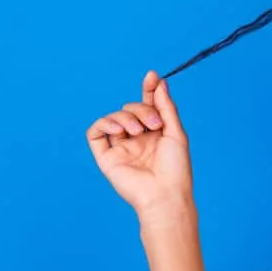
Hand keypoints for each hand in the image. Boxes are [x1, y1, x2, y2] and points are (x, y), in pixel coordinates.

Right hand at [87, 71, 193, 222]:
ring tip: (138, 131)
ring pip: (113, 118)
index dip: (148, 90)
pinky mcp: (106, 157)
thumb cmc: (176, 168)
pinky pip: (95, 133)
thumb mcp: (175, 132)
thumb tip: (160, 82)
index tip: (152, 76)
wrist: (165, 194)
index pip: (148, 105)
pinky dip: (104, 123)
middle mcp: (137, 139)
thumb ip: (166, 107)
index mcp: (155, 133)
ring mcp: (121, 147)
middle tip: (155, 125)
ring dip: (125, 117)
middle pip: (131, 109)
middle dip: (141, 110)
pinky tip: (119, 129)